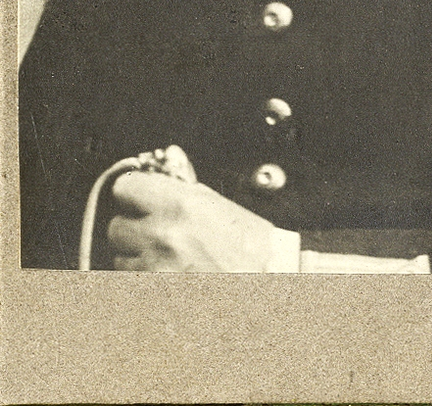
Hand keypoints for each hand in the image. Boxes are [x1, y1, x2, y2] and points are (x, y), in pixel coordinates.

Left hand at [108, 171, 282, 270]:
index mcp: (180, 205)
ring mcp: (156, 269)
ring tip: (167, 259)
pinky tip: (167, 278)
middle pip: (117, 227)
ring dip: (138, 258)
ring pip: (121, 259)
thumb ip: (181, 192)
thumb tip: (157, 181)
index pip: (125, 188)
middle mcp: (162, 235)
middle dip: (133, 229)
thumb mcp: (218, 206)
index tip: (136, 197)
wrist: (268, 285)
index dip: (131, 192)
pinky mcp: (155, 297)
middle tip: (154, 232)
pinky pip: (132, 284)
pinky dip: (144, 282)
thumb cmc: (251, 247)